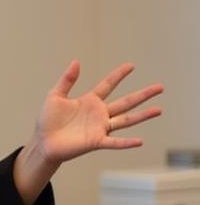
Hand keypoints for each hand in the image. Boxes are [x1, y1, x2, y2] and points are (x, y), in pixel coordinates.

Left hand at [13, 61, 162, 204]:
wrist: (43, 142)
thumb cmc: (48, 121)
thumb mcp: (55, 96)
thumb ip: (67, 80)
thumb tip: (76, 62)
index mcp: (90, 101)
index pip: (108, 85)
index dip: (118, 75)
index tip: (131, 66)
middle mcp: (99, 114)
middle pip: (125, 102)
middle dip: (142, 95)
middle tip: (160, 87)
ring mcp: (99, 128)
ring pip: (126, 120)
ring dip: (142, 115)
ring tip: (159, 109)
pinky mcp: (96, 142)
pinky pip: (114, 142)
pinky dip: (127, 142)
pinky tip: (140, 141)